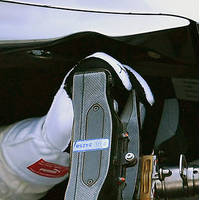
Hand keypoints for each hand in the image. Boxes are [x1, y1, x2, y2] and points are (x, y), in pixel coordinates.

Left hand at [2, 52, 153, 185]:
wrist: (53, 138)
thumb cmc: (55, 127)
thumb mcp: (65, 120)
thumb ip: (85, 111)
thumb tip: (110, 105)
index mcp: (75, 78)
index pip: (99, 62)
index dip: (116, 68)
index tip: (125, 83)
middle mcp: (87, 78)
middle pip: (116, 68)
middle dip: (132, 78)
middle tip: (141, 93)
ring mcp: (97, 86)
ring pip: (122, 78)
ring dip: (137, 86)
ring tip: (145, 98)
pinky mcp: (104, 96)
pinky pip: (123, 90)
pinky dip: (135, 94)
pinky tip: (141, 102)